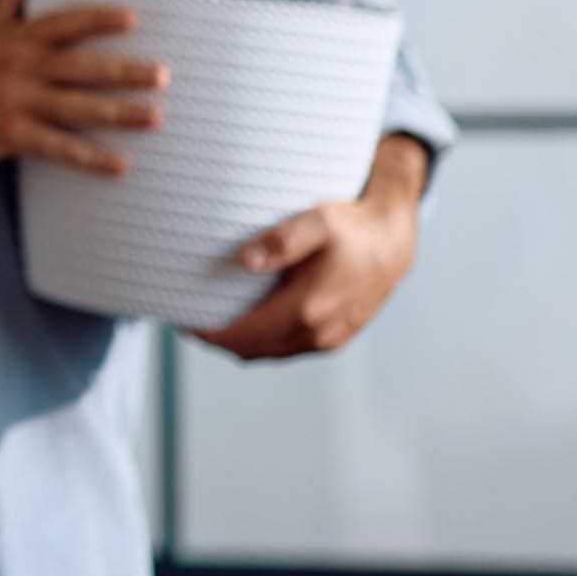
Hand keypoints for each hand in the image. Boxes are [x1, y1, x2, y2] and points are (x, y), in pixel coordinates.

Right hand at [0, 0, 166, 176]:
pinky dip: (91, 157)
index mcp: (16, 39)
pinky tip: (120, 164)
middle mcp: (20, 66)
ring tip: (156, 117)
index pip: (65, 23)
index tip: (134, 19)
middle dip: (126, 71)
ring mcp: (16, 101)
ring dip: (121, 113)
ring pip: (77, 107)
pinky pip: (59, 147)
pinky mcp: (11, 133)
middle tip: (164, 74)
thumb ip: (8, 0)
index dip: (100, 20)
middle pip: (82, 66)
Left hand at [192, 140, 424, 359]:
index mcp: (308, 310)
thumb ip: (281, 241)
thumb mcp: (317, 222)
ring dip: (239, 343)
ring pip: (269, 353)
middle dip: (218, 339)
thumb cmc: (352, 227)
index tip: (183, 319)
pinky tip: (246, 320)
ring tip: (209, 320)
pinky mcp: (334, 337)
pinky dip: (261, 341)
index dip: (211, 333)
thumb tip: (244, 261)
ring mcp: (328, 339)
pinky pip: (286, 348)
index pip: (245, 336)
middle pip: (252, 350)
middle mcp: (318, 333)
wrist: (393, 241)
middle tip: (187, 317)